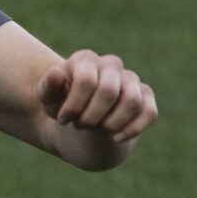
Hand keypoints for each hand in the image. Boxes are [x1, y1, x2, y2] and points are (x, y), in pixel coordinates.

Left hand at [36, 49, 157, 145]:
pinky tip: (115, 138)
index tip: (63, 120)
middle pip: (109, 91)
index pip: (86, 80)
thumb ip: (47, 88)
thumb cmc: (62, 105)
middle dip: (91, 117)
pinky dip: (132, 129)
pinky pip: (149, 112)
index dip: (74, 106)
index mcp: (85, 59)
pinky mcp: (145, 95)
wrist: (81, 119)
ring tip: (97, 129)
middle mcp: (111, 64)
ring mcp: (131, 79)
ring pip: (132, 101)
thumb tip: (56, 73)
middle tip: (80, 125)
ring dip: (111, 124)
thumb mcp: (48, 100)